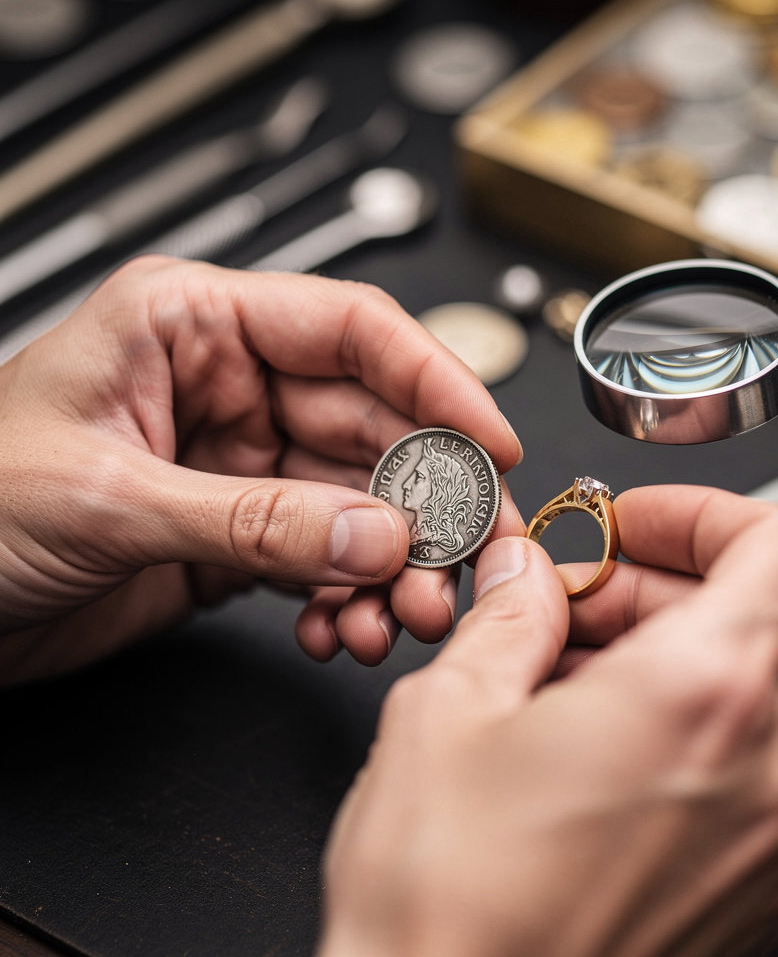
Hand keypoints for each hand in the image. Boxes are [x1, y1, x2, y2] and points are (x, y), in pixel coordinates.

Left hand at [0, 256, 522, 682]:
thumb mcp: (108, 500)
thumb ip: (253, 521)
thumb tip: (374, 538)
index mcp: (193, 325)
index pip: (352, 330)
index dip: (436, 383)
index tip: (491, 444)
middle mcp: (230, 387)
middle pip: (375, 428)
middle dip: (427, 501)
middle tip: (469, 559)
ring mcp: (243, 466)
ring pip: (361, 505)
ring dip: (395, 565)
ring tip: (406, 614)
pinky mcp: (242, 536)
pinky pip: (326, 560)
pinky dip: (347, 599)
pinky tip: (341, 631)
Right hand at [302, 485, 777, 956]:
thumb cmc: (444, 907)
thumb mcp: (448, 711)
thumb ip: (508, 616)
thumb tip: (526, 578)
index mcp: (704, 696)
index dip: (707, 514)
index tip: (634, 529)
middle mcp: (768, 772)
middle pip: (764, 616)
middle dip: (665, 587)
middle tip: (575, 602)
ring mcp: (772, 843)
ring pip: (756, 693)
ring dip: (673, 658)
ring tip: (568, 677)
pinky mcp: (751, 894)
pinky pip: (749, 771)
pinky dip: (688, 731)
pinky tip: (594, 750)